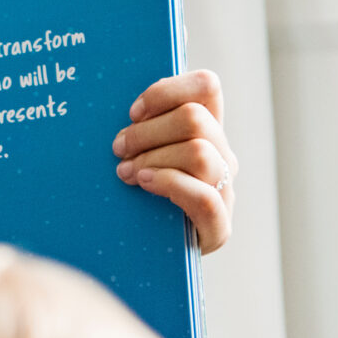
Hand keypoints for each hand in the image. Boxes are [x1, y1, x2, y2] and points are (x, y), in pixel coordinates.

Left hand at [115, 71, 234, 253]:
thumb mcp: (135, 153)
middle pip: (195, 118)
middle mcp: (222, 156)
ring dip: (154, 159)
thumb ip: (137, 127)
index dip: (167, 91)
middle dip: (147, 132)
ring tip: (125, 172)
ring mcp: (225, 191)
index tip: (133, 112)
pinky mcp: (219, 227)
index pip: (207, 86)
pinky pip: (204, 197)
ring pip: (200, 153)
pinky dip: (170, 184)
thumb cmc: (131, 193)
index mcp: (206, 130)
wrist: (141, 252)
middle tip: (118, 148)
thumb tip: (113, 100)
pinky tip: (144, 184)